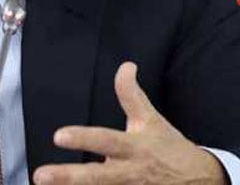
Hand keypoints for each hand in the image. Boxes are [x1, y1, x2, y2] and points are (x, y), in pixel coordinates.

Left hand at [33, 62, 227, 184]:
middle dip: (68, 177)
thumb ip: (131, 94)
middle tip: (40, 175)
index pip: (106, 140)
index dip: (83, 138)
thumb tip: (125, 65)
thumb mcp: (150, 119)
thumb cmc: (168, 147)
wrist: (199, 181)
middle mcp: (130, 173)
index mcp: (134, 148)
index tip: (58, 136)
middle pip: (97, 177)